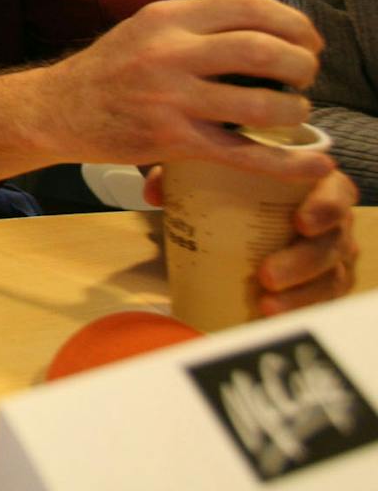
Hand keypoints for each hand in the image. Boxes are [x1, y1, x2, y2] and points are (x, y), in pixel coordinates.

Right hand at [40, 0, 329, 178]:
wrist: (54, 110)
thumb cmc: (107, 72)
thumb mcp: (144, 30)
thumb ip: (194, 27)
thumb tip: (259, 32)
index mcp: (167, 17)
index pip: (248, 6)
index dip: (292, 22)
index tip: (307, 40)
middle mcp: (169, 52)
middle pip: (262, 48)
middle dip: (301, 64)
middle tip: (305, 77)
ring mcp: (170, 97)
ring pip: (260, 102)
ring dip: (294, 110)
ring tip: (294, 114)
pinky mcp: (171, 140)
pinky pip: (242, 152)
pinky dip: (286, 162)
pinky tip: (313, 164)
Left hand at [142, 166, 359, 315]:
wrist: (244, 220)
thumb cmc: (236, 192)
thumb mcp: (210, 175)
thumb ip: (182, 175)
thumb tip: (154, 192)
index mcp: (313, 186)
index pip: (335, 191)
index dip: (326, 207)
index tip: (300, 223)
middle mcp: (330, 221)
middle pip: (331, 241)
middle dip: (302, 261)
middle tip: (266, 274)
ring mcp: (331, 254)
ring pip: (331, 276)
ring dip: (302, 293)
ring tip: (267, 303)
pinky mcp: (325, 283)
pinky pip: (324, 300)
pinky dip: (301, 309)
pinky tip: (274, 315)